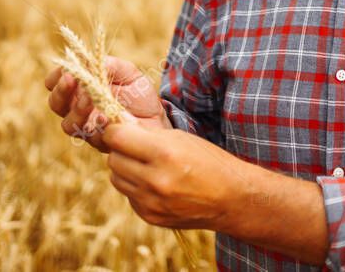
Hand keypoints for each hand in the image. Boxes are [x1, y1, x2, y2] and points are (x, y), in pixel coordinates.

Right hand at [45, 55, 171, 151]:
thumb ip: (112, 65)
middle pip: (56, 103)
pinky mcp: (99, 142)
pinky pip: (91, 136)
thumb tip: (94, 60)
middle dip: (61, 91)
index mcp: (80, 88)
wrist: (157, 119)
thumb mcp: (129, 73)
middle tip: (71, 79)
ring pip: (68, 123)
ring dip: (78, 109)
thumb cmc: (138, 94)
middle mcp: (77, 109)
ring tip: (90, 96)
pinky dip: (97, 125)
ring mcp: (86, 127)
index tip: (66, 69)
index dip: (56, 76)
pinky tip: (105, 117)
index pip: (55, 82)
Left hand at [101, 119, 243, 230]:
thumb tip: (120, 127)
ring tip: (146, 165)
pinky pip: (129, 196)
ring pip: (116, 179)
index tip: (120, 129)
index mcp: (164, 153)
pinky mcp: (150, 217)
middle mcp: (155, 180)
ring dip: (126, 169)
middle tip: (135, 148)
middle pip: (113, 160)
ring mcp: (151, 202)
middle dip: (121, 150)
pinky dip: (136, 187)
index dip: (115, 131)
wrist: (231, 199)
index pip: (117, 138)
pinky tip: (155, 184)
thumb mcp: (182, 138)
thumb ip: (149, 134)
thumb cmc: (209, 161)